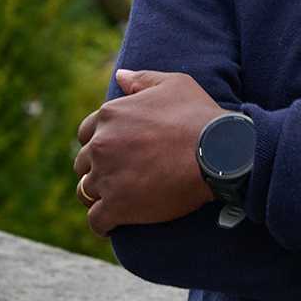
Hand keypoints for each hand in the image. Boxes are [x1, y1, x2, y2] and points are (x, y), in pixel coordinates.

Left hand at [73, 69, 223, 237]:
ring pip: (85, 192)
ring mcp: (106, 176)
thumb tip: (120, 75)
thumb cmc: (198, 116)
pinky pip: (96, 220)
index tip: (114, 154)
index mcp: (110, 115)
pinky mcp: (116, 206)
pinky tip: (113, 225)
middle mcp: (101, 145)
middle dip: (96, 170)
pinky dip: (103, 224)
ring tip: (116, 202)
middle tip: (118, 179)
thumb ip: (142, 80)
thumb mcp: (173, 84)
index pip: (86, 133)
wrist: (217, 153)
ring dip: (97, 197)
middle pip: (83, 163)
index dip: (99, 144)